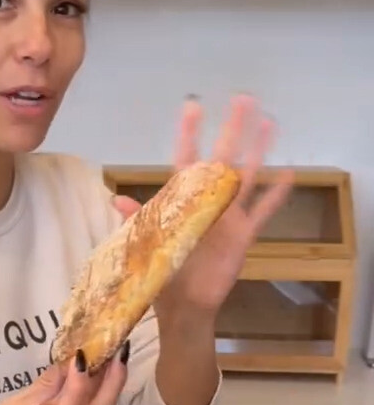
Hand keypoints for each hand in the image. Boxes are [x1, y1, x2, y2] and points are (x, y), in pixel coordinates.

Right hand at [0, 348, 129, 404]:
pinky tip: (102, 377)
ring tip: (115, 359)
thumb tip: (71, 360)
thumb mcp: (17, 404)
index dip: (79, 385)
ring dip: (110, 387)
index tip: (83, 356)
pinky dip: (99, 397)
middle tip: (119, 353)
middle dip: (113, 382)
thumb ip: (48, 385)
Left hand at [111, 93, 294, 323]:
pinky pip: (263, 210)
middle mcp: (208, 201)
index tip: (192, 105)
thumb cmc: (162, 273)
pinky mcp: (244, 234)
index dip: (189, 133)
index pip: (185, 158)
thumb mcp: (145, 242)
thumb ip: (136, 218)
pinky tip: (289, 174)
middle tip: (243, 99)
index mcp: (182, 200)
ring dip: (258, 150)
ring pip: (247, 175)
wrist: (183, 305)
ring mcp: (228, 215)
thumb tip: (115, 197)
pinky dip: (276, 194)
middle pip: (223, 157)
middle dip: (232, 129)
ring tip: (269, 123)